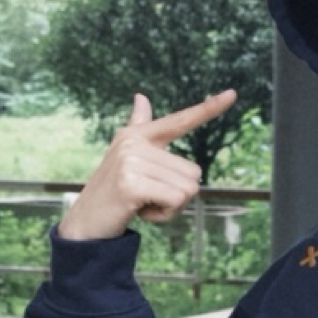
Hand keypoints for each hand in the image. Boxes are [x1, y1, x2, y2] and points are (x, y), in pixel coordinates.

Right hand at [56, 90, 236, 240]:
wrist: (85, 223)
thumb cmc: (113, 191)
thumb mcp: (126, 157)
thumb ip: (139, 126)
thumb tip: (141, 96)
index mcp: (137, 134)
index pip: (179, 120)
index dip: (208, 109)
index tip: (233, 94)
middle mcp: (134, 142)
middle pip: (194, 172)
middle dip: (177, 194)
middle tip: (148, 197)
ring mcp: (131, 161)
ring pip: (187, 189)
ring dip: (171, 206)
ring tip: (143, 204)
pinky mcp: (131, 184)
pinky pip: (176, 201)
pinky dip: (164, 214)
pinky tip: (140, 212)